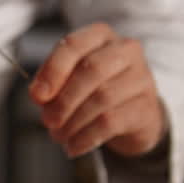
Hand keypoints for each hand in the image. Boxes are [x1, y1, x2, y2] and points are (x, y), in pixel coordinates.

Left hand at [28, 22, 165, 158]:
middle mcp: (126, 50)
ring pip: (102, 98)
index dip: (53, 70)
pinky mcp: (146, 107)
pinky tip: (74, 146)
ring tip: (59, 136)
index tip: (37, 96)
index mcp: (101, 36)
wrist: (134, 115)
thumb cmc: (95, 90)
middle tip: (47, 121)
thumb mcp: (71, 80)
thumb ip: (52, 83)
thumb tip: (39, 94)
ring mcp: (141, 78)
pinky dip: (86, 137)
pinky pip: (111, 122)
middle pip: (91, 70)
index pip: (74, 45)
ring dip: (73, 122)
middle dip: (64, 99)